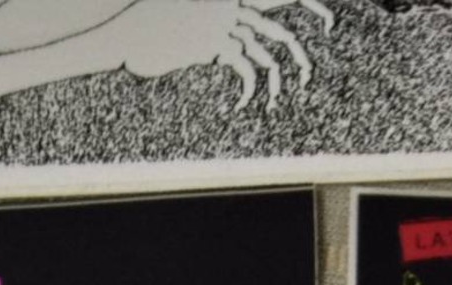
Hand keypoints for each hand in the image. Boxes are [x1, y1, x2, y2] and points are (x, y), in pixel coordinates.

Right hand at [106, 0, 333, 107]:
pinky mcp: (214, 44)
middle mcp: (230, 1)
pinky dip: (247, 92)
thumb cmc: (150, 26)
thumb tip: (226, 44)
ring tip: (278, 101)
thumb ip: (210, 22)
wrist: (129, 33)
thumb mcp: (183, 14)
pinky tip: (239, 106)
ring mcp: (224, 22)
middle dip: (306, 34)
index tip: (322, 18)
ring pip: (267, 51)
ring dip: (279, 80)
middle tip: (318, 56)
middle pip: (280, 17)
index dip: (305, 2)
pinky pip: (244, 70)